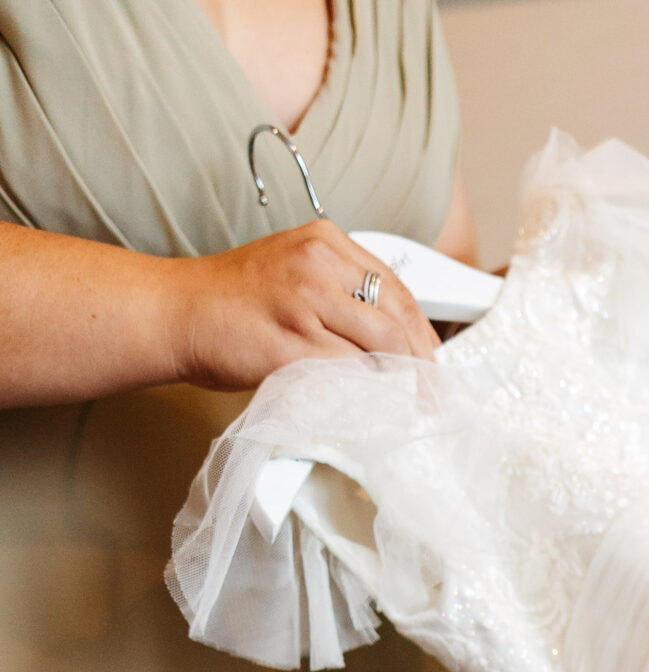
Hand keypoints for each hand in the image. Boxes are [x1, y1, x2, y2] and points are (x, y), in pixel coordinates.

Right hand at [163, 220, 438, 390]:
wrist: (176, 312)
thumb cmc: (233, 303)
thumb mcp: (294, 275)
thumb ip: (340, 294)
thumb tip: (392, 342)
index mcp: (324, 241)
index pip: (397, 289)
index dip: (423, 335)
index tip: (432, 366)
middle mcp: (318, 265)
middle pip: (396, 321)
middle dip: (422, 367)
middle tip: (430, 399)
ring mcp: (304, 303)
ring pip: (378, 350)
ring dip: (400, 386)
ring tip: (409, 410)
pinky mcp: (290, 345)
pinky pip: (347, 377)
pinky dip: (368, 398)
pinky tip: (375, 412)